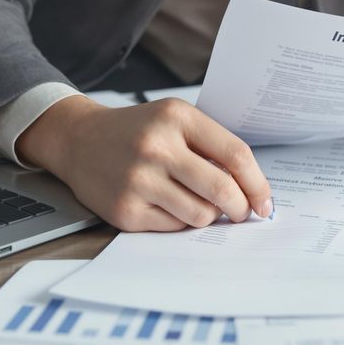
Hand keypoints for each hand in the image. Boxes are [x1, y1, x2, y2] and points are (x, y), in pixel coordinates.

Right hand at [16, 96, 272, 231]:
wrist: (78, 140)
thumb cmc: (136, 131)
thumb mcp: (174, 120)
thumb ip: (212, 146)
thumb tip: (251, 189)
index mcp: (177, 117)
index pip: (235, 155)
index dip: (258, 184)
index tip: (265, 201)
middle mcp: (157, 147)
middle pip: (222, 189)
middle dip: (241, 208)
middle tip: (242, 213)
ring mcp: (139, 180)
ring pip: (201, 214)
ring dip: (209, 215)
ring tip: (197, 203)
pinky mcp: (125, 210)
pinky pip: (173, 227)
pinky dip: (179, 221)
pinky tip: (168, 205)